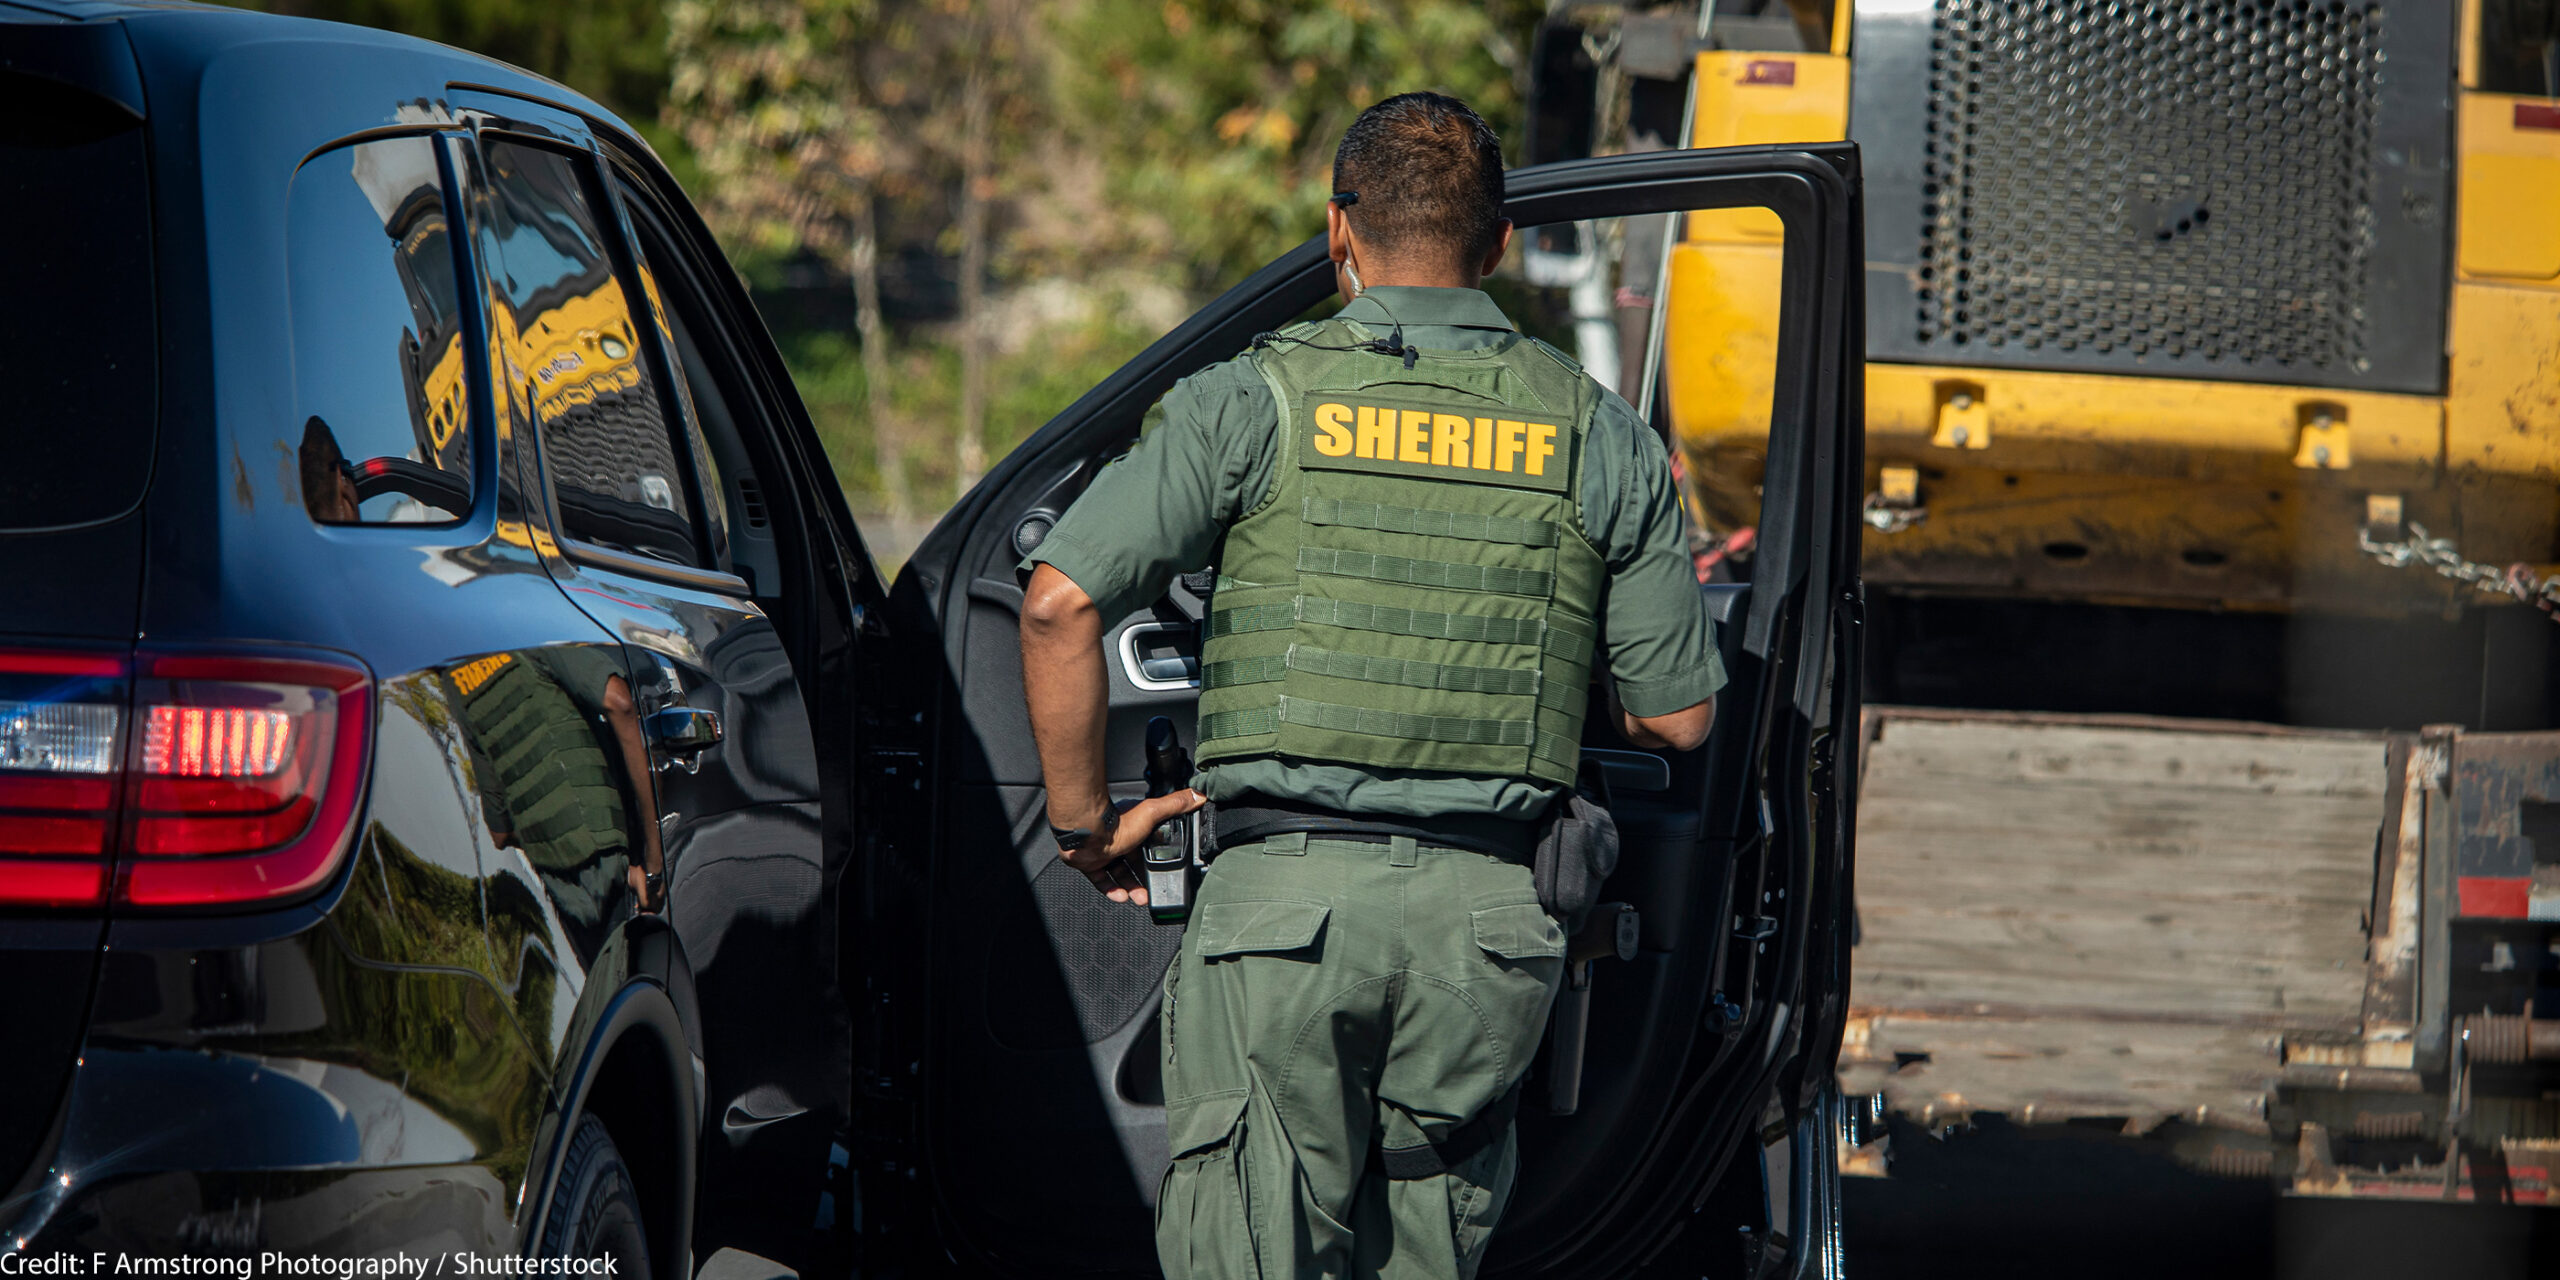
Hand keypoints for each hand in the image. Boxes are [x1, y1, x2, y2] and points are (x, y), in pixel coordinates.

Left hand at [1058, 789, 1205, 904]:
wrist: (1086, 836)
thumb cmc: (1116, 824)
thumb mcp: (1153, 812)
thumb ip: (1175, 805)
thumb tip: (1198, 796)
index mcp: (1134, 826)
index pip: (1149, 846)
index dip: (1157, 860)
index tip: (1165, 872)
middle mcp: (1119, 839)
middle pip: (1135, 864)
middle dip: (1145, 879)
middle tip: (1153, 892)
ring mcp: (1104, 852)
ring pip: (1120, 874)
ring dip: (1131, 887)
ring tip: (1140, 898)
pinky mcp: (1091, 864)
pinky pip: (1102, 881)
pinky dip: (1112, 890)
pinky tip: (1121, 896)